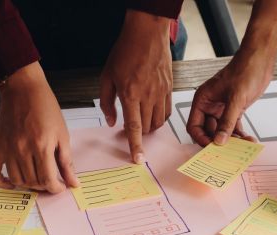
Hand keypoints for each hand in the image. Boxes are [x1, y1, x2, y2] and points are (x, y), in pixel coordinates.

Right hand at [0, 62, 78, 192]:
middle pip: (33, 182)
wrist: (23, 89)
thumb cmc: (45, 108)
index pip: (48, 180)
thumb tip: (73, 183)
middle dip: (45, 186)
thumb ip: (67, 161)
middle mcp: (22, 150)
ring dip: (28, 185)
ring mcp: (7, 149)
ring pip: (17, 180)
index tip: (60, 187)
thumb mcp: (62, 134)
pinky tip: (13, 183)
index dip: (56, 189)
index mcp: (42, 146)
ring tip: (37, 180)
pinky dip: (2, 182)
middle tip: (50, 181)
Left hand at [100, 9, 171, 163]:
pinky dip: (160, 118)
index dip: (135, 146)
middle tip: (130, 130)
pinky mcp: (169, 88)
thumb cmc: (125, 51)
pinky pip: (167, 112)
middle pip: (147, 128)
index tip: (138, 159)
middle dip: (139, 135)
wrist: (147, 33)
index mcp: (130, 94)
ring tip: (141, 121)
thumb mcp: (107, 76)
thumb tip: (111, 122)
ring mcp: (161, 92)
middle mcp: (148, 96)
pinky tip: (152, 113)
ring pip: (158, 122)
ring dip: (149, 128)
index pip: (134, 127)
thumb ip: (107, 102)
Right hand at [187, 47, 274, 145]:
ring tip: (241, 146)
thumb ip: (227, 122)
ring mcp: (222, 109)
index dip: (201, 138)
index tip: (211, 148)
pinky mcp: (234, 110)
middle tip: (227, 152)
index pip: (194, 126)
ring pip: (221, 131)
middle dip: (217, 141)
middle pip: (208, 131)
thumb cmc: (244, 71)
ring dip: (231, 140)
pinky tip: (247, 140)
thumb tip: (219, 141)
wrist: (260, 61)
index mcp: (202, 100)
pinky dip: (239, 134)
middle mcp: (209, 106)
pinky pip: (233, 127)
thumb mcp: (235, 99)